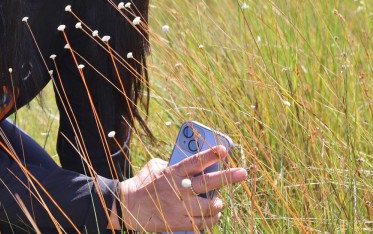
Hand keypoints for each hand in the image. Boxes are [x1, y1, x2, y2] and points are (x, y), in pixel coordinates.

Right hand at [110, 145, 246, 231]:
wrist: (129, 207)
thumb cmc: (142, 183)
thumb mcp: (155, 167)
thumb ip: (173, 165)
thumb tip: (191, 166)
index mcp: (173, 172)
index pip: (195, 162)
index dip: (210, 155)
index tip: (224, 150)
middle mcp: (180, 189)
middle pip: (209, 183)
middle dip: (229, 177)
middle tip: (243, 173)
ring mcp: (181, 207)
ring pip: (211, 207)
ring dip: (218, 205)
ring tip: (219, 203)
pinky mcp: (181, 223)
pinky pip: (204, 223)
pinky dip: (211, 219)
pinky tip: (212, 216)